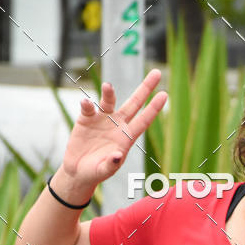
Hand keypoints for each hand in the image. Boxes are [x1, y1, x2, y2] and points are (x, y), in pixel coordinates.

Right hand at [59, 68, 167, 191]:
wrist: (79, 170)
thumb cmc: (97, 171)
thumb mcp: (105, 170)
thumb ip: (112, 164)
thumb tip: (118, 155)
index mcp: (127, 137)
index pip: (144, 120)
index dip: (154, 108)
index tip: (165, 94)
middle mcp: (118, 124)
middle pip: (134, 103)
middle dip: (145, 88)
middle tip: (157, 73)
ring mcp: (102, 119)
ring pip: (109, 101)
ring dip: (108, 93)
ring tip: (108, 86)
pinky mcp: (86, 119)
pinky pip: (88, 108)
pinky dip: (87, 105)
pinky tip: (86, 103)